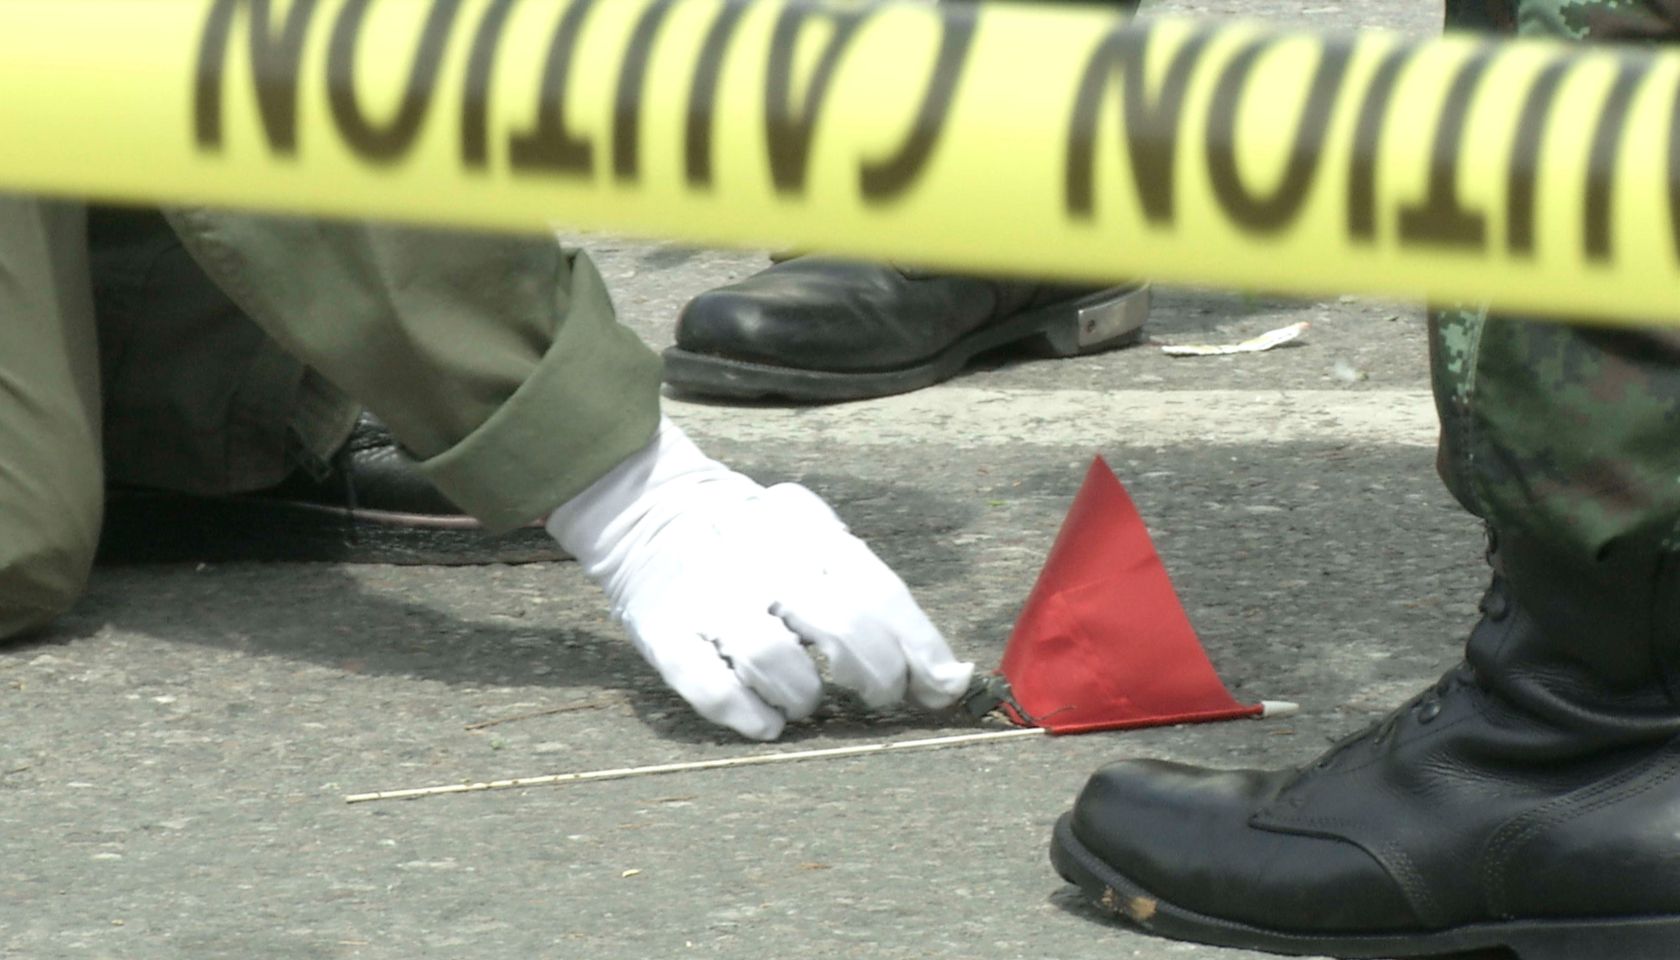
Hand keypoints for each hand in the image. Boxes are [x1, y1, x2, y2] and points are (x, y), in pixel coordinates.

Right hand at [547, 418, 972, 739]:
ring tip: (809, 702)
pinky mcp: (665, 632)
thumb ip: (873, 593)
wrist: (645, 505)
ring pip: (777, 661)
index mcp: (804, 530)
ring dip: (807, 698)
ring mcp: (709, 595)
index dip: (920, 648)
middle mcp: (759, 558)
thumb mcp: (810, 533)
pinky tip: (766, 720)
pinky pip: (714, 689)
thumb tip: (948, 675)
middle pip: (840, 628)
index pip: (880, 591)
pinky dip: (751, 716)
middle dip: (876, 677)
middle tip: (879, 695)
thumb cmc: (754, 538)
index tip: (942, 686)